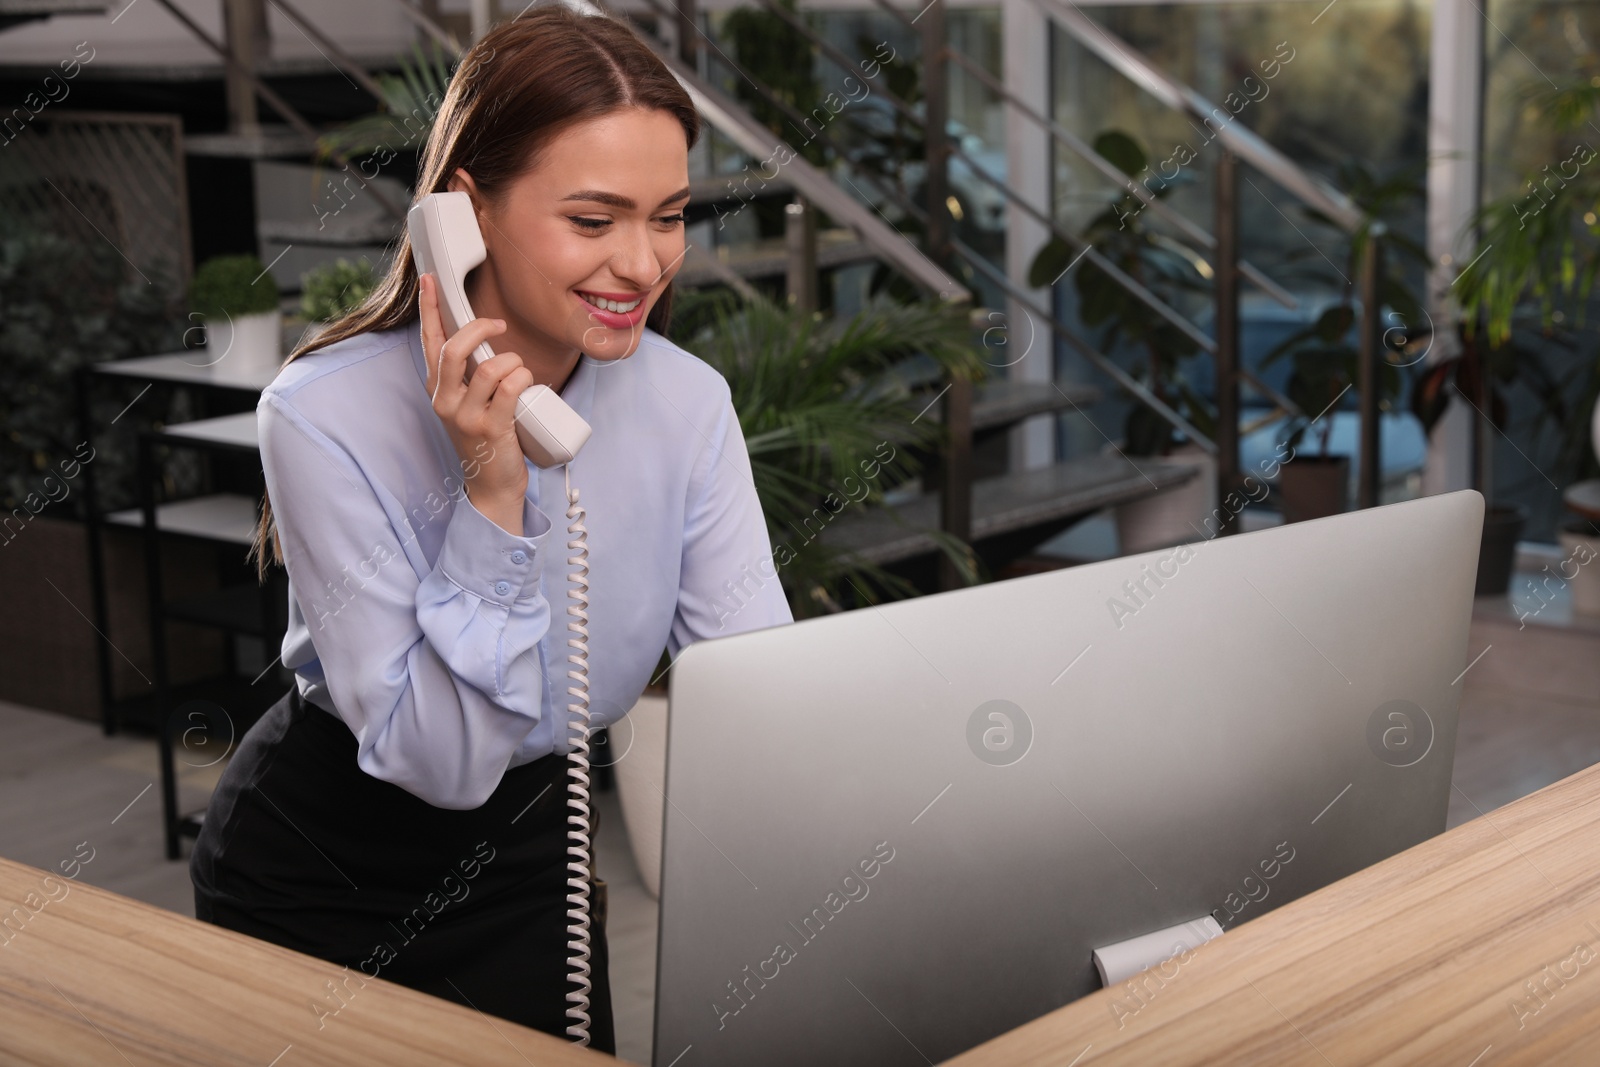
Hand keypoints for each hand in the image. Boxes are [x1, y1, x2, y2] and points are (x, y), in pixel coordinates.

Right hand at [418, 272, 533, 534]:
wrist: (493, 485)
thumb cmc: (488, 438)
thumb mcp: (470, 403)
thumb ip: (471, 374)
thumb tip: (485, 338)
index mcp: (439, 389)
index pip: (429, 342)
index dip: (429, 309)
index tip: (429, 280)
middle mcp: (445, 401)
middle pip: (455, 348)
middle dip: (480, 328)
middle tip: (498, 324)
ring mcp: (466, 416)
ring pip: (489, 367)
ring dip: (513, 361)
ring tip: (519, 371)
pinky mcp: (490, 428)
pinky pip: (510, 387)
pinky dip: (524, 377)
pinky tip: (527, 383)